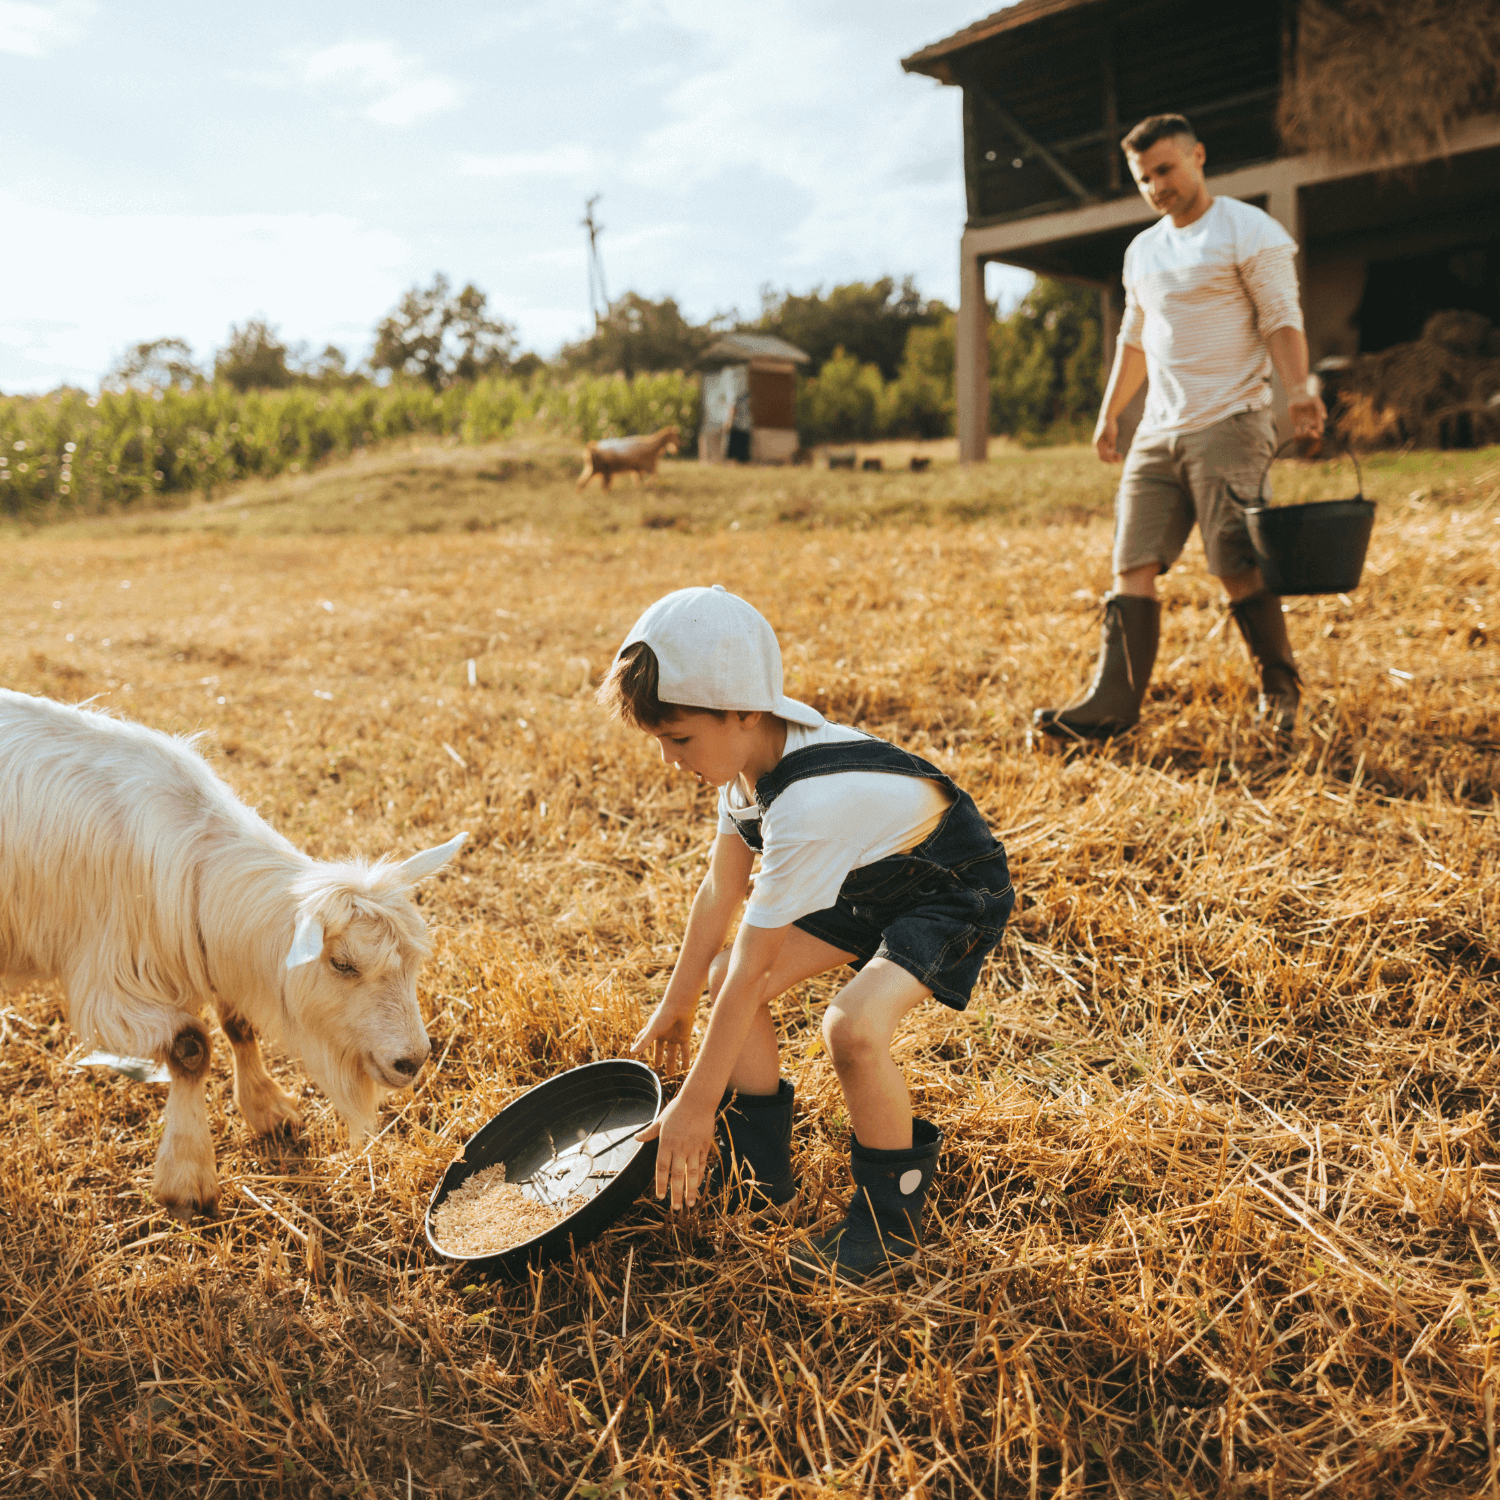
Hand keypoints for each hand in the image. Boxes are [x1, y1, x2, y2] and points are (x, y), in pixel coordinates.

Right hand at [630, 999, 694, 1073]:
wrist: (680, 1006)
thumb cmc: (664, 1015)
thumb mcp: (652, 1030)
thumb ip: (643, 1043)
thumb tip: (632, 1053)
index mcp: (653, 1030)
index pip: (644, 1039)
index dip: (640, 1045)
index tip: (635, 1052)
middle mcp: (664, 1033)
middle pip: (660, 1048)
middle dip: (658, 1056)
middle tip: (657, 1066)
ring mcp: (674, 1036)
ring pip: (672, 1052)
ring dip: (671, 1062)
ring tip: (670, 1074)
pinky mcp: (684, 1037)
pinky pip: (685, 1051)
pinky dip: (685, 1059)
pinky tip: (685, 1068)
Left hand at [635, 1091, 715, 1209]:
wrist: (698, 1100)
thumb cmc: (677, 1109)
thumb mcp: (661, 1120)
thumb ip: (650, 1132)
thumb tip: (636, 1138)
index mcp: (666, 1143)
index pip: (662, 1168)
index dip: (661, 1184)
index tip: (660, 1197)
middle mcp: (680, 1148)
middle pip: (677, 1175)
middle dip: (675, 1193)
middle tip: (675, 1208)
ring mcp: (694, 1148)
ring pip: (692, 1173)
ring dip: (691, 1190)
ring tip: (690, 1204)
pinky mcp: (705, 1146)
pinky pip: (702, 1164)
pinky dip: (700, 1176)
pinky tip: (699, 1185)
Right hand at [1094, 416, 1119, 463]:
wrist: (1108, 418)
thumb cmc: (1109, 425)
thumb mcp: (1111, 433)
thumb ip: (1111, 442)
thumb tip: (1111, 450)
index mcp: (1097, 444)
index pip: (1101, 455)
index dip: (1108, 458)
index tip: (1116, 456)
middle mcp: (1098, 447)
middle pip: (1103, 458)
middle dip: (1110, 460)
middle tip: (1119, 460)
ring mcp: (1101, 446)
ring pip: (1106, 456)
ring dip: (1112, 459)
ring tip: (1120, 459)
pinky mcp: (1106, 444)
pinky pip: (1109, 453)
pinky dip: (1113, 455)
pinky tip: (1119, 455)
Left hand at [1288, 393, 1326, 440]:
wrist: (1297, 395)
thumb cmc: (1308, 397)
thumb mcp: (1316, 401)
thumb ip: (1321, 408)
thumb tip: (1325, 418)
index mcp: (1317, 416)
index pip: (1320, 424)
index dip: (1320, 427)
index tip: (1321, 431)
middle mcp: (1311, 420)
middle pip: (1314, 429)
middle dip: (1314, 433)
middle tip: (1315, 436)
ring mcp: (1303, 422)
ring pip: (1306, 430)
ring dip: (1307, 431)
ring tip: (1307, 430)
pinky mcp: (1296, 423)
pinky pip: (1298, 429)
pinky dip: (1298, 430)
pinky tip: (1298, 430)